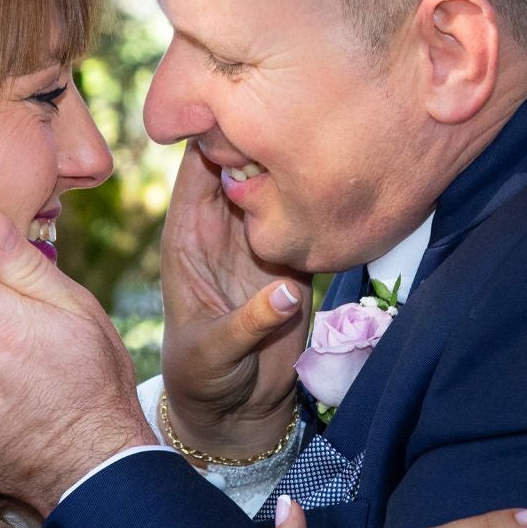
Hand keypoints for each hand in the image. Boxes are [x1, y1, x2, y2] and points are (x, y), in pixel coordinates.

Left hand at [159, 143, 311, 457]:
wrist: (237, 410)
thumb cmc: (205, 380)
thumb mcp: (215, 353)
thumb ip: (248, 322)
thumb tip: (288, 293)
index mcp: (187, 238)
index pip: (195, 170)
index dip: (214, 137)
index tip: (247, 117)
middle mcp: (222, 231)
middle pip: (238, 164)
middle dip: (261, 139)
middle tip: (295, 124)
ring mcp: (258, 242)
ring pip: (274, 184)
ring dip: (292, 166)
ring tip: (320, 145)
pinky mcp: (292, 260)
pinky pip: (304, 218)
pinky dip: (318, 202)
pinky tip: (339, 182)